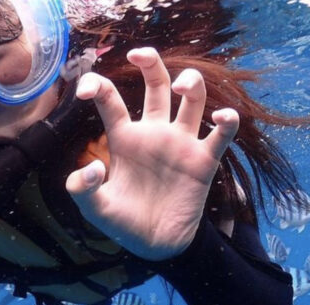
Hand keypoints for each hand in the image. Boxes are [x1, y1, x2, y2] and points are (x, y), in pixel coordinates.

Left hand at [65, 47, 239, 260]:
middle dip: (151, 63)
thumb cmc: (121, 222)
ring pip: (192, 99)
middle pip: (157, 85)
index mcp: (124, 138)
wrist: (153, 246)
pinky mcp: (204, 160)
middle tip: (140, 54)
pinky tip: (221, 118)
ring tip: (182, 87)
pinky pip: (222, 134)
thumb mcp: (93, 207)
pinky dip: (227, 120)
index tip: (86, 88)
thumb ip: (82, 188)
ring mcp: (180, 144)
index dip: (97, 86)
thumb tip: (92, 167)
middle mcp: (153, 134)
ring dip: (191, 83)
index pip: (111, 101)